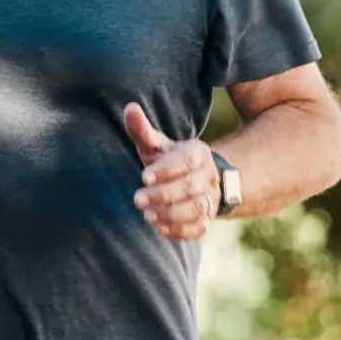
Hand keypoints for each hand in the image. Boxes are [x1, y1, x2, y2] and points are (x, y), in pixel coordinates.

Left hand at [123, 102, 219, 240]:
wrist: (193, 178)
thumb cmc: (167, 158)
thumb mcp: (156, 143)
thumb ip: (142, 129)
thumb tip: (129, 108)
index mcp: (197, 153)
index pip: (186, 161)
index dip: (166, 170)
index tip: (144, 177)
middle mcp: (208, 175)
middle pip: (191, 187)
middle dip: (163, 195)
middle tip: (137, 200)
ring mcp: (211, 198)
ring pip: (197, 209)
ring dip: (172, 215)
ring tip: (147, 216)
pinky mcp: (208, 218)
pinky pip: (200, 228)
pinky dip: (182, 231)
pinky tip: (161, 230)